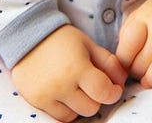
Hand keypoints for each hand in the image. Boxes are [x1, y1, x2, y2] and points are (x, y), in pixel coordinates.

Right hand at [11, 25, 125, 121]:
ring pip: (75, 115)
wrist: (28, 36)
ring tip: (75, 87)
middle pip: (91, 108)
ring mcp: (47, 95)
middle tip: (91, 84)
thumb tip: (122, 80)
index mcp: (77, 67)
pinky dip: (66, 109)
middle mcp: (62, 85)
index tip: (113, 87)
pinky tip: (65, 93)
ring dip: (80, 104)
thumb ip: (108, 62)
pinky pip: (59, 117)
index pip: (103, 92)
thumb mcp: (88, 44)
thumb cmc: (62, 39)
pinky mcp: (36, 102)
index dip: (113, 92)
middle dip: (96, 97)